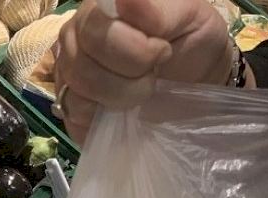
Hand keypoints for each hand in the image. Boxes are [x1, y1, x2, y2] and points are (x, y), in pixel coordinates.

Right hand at [53, 0, 235, 140]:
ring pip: (78, 94)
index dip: (133, 50)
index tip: (163, 51)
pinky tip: (124, 107)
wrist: (199, 74)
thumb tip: (126, 0)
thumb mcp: (187, 15)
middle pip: (82, 67)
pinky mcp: (70, 104)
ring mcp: (67, 71)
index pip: (93, 32)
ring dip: (121, 98)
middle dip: (130, 78)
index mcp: (97, 9)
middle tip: (154, 73)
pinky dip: (104, 117)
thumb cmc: (192, 38)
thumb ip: (156, 10)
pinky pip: (75, 116)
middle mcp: (73, 36)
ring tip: (143, 89)